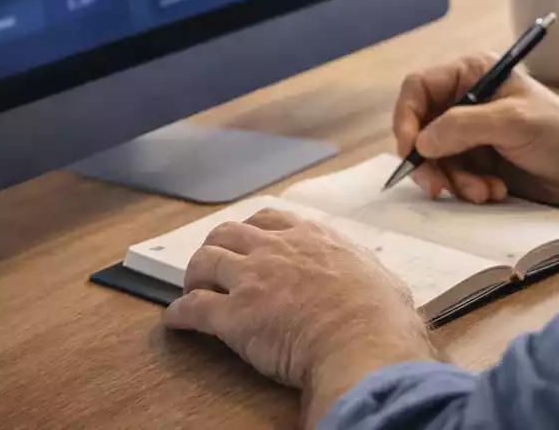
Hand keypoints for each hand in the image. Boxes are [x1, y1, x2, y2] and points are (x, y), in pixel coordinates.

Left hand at [162, 208, 433, 421]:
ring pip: (205, 261)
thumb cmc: (381, 316)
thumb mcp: (382, 279)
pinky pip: (193, 309)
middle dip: (216, 245)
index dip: (253, 229)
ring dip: (193, 274)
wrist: (363, 341)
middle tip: (212, 264)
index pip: (271, 218)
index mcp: (313, 238)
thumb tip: (381, 285)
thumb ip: (368, 274)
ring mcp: (252, 280)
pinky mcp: (234, 316)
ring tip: (190, 288)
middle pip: (229, 232)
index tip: (248, 241)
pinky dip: (179, 314)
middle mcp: (277, 249)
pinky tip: (176, 322)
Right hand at [393, 54, 558, 205]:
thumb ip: (463, 127)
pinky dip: (467, 188)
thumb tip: (421, 141)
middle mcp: (465, 100)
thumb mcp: (512, 122)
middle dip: (429, 161)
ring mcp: (470, 132)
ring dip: (454, 181)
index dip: (406, 119)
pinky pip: (452, 176)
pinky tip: (494, 191)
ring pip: (434, 159)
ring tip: (485, 191)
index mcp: (471, 74)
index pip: (418, 89)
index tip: (411, 151)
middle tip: (438, 188)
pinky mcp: (478, 160)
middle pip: (419, 129)